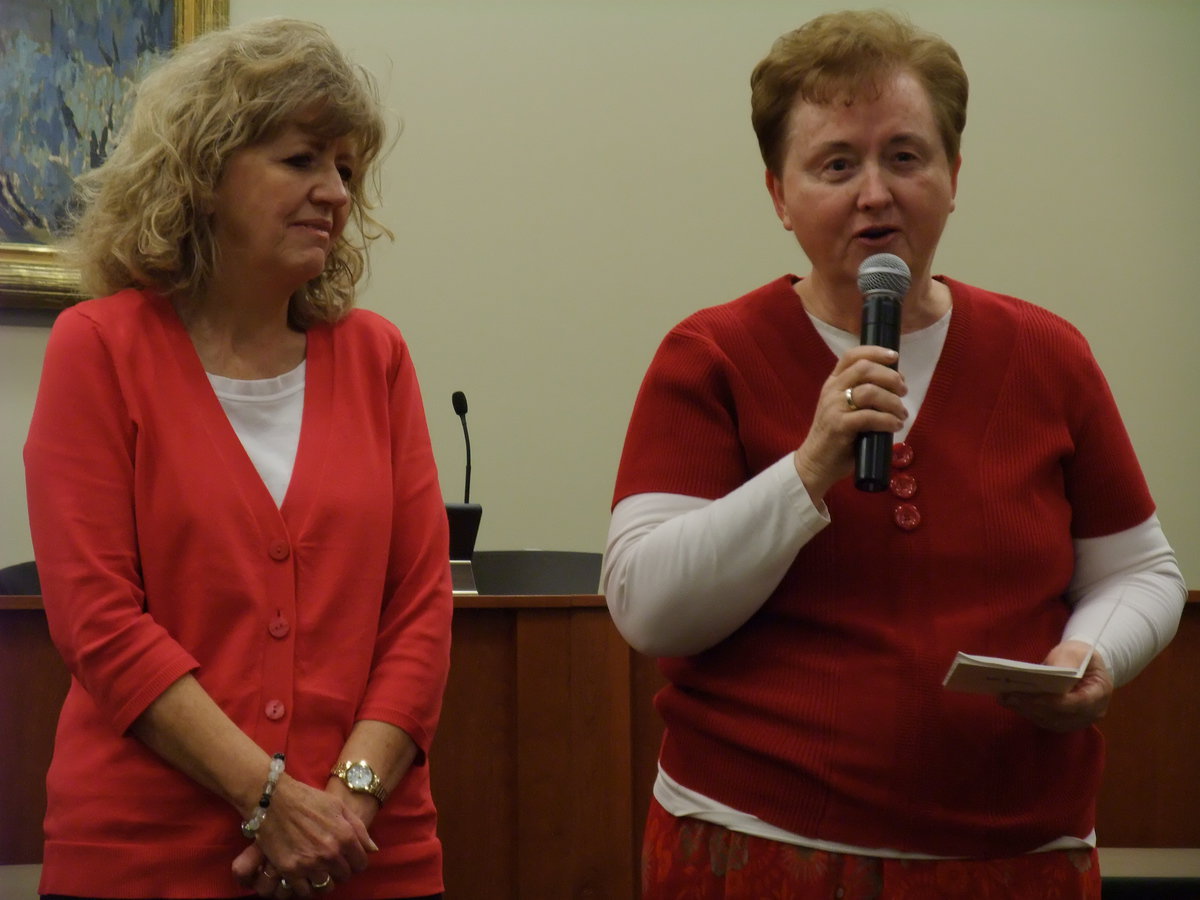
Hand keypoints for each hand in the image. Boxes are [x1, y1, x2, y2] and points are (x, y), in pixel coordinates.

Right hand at [231, 774, 375, 896]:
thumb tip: (372, 849)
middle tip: (332, 862)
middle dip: (341, 870)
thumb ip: (358, 828)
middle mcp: (330, 853)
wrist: (274, 800)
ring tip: (319, 870)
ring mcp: (310, 864)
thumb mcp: (339, 806)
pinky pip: (304, 892)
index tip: (348, 858)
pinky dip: (306, 887)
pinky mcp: (290, 870)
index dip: (356, 861)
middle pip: (344, 875)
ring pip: (326, 886)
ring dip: (325, 880)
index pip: (361, 864)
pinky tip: (305, 877)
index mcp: (344, 836)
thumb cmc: (308, 799)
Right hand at [793, 345, 907, 501]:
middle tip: (903, 390)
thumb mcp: (844, 409)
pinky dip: (888, 420)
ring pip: (870, 392)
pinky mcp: (839, 426)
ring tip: (901, 414)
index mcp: (833, 383)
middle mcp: (832, 391)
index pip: (852, 356)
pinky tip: (895, 426)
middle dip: (890, 377)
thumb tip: (894, 386)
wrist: (815, 463)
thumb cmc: (836, 437)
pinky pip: (870, 417)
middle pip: (865, 369)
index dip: (875, 352)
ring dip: (893, 401)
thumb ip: (861, 394)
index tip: (894, 357)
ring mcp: (834, 408)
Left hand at [998, 640, 1112, 731]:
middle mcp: (1091, 713)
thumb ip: (1067, 661)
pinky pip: (1045, 721)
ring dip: (1026, 710)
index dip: (1055, 702)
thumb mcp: (1077, 651)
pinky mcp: (1064, 722)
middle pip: (1060, 715)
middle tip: (1009, 696)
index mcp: (1100, 693)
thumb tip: (1050, 673)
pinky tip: (1010, 701)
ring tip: (1005, 698)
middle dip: (1033, 706)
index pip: (1078, 703)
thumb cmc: (1081, 657)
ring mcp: (1078, 720)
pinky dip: (1027, 712)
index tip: (1033, 697)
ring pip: (1050, 721)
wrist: (1085, 666)